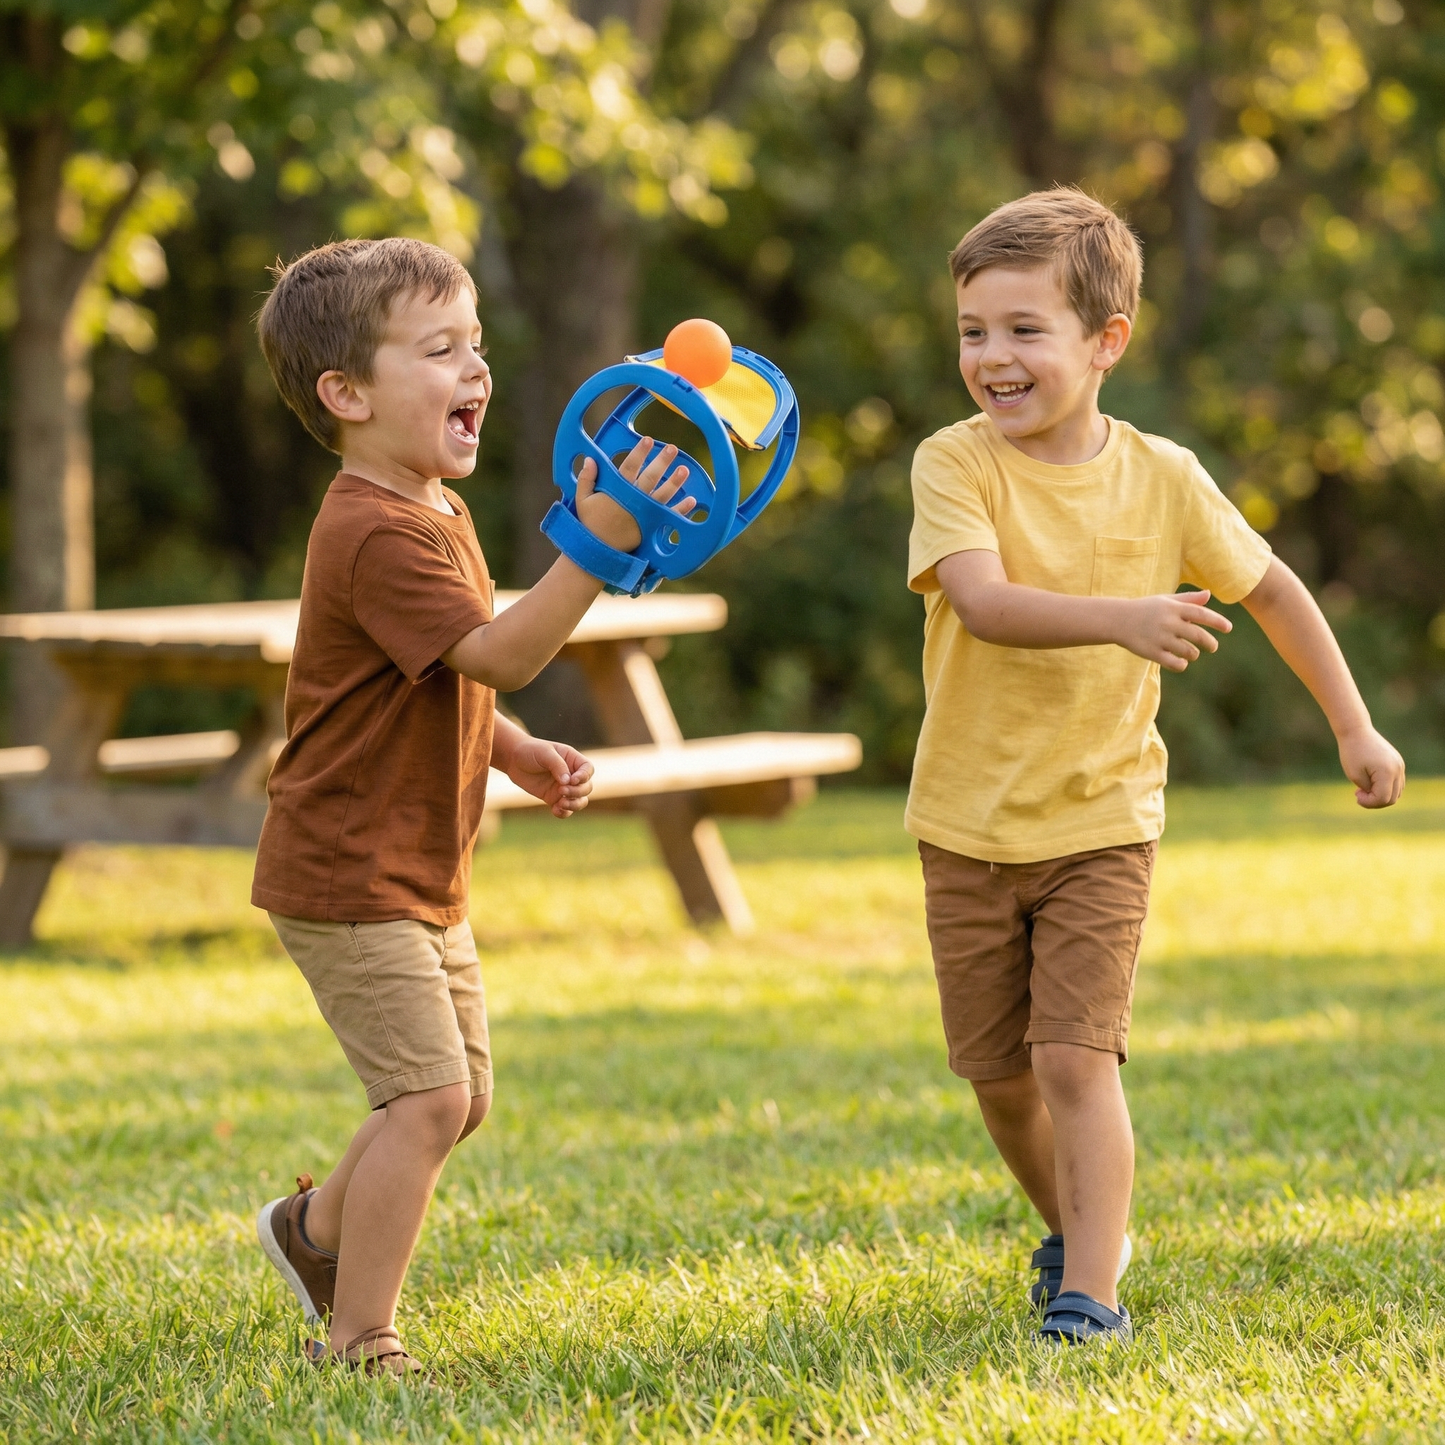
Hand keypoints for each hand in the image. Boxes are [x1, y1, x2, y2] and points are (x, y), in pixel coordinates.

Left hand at [504, 736, 593, 817]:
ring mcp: (563, 788)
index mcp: (572, 760)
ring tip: (561, 804)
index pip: (588, 770)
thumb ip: (558, 766)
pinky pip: (565, 809)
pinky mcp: (553, 798)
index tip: (572, 780)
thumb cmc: (530, 751)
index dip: (584, 776)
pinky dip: (564, 813)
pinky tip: (555, 810)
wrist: (513, 760)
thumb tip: (567, 782)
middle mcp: (571, 775)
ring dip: (574, 804)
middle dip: (577, 792)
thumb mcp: (545, 753)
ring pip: (579, 801)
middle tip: (562, 791)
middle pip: (586, 787)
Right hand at [574, 436, 696, 550]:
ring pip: (663, 494)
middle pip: (650, 476)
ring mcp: (645, 514)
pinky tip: (691, 500)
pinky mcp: (651, 527)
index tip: (648, 440)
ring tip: (685, 469)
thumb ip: (586, 478)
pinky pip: (669, 517)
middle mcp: (634, 500)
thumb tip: (590, 458)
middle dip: (662, 461)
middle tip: (673, 449)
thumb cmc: (590, 524)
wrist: (598, 551)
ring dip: (675, 482)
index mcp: (617, 490)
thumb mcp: (582, 500)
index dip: (640, 452)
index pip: (630, 466)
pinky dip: (681, 509)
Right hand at [1115, 589, 1231, 671]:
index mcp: (1173, 608)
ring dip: (1194, 654)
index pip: (1201, 614)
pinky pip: (1175, 664)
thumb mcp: (1165, 601)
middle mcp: (1168, 623)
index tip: (1228, 628)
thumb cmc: (1145, 609)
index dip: (1217, 621)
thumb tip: (1208, 595)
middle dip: (1210, 643)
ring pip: (1189, 652)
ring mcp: (1160, 638)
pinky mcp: (1152, 653)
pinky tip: (1180, 662)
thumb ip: (1187, 599)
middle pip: (1198, 636)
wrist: (1117, 620)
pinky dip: (1182, 664)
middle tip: (1213, 647)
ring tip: (1191, 653)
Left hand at [1338, 725, 1404, 808]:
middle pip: (1393, 798)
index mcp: (1387, 772)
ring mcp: (1400, 765)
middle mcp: (1398, 769)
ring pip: (1397, 792)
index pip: (1383, 799)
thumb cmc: (1352, 752)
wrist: (1356, 731)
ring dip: (1381, 795)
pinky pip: (1397, 782)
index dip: (1369, 803)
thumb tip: (1378, 798)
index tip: (1356, 794)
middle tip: (1359, 793)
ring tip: (1364, 788)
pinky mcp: (1398, 762)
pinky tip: (1371, 782)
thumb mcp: (1355, 775)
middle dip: (1375, 801)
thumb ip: (1368, 790)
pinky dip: (1386, 787)